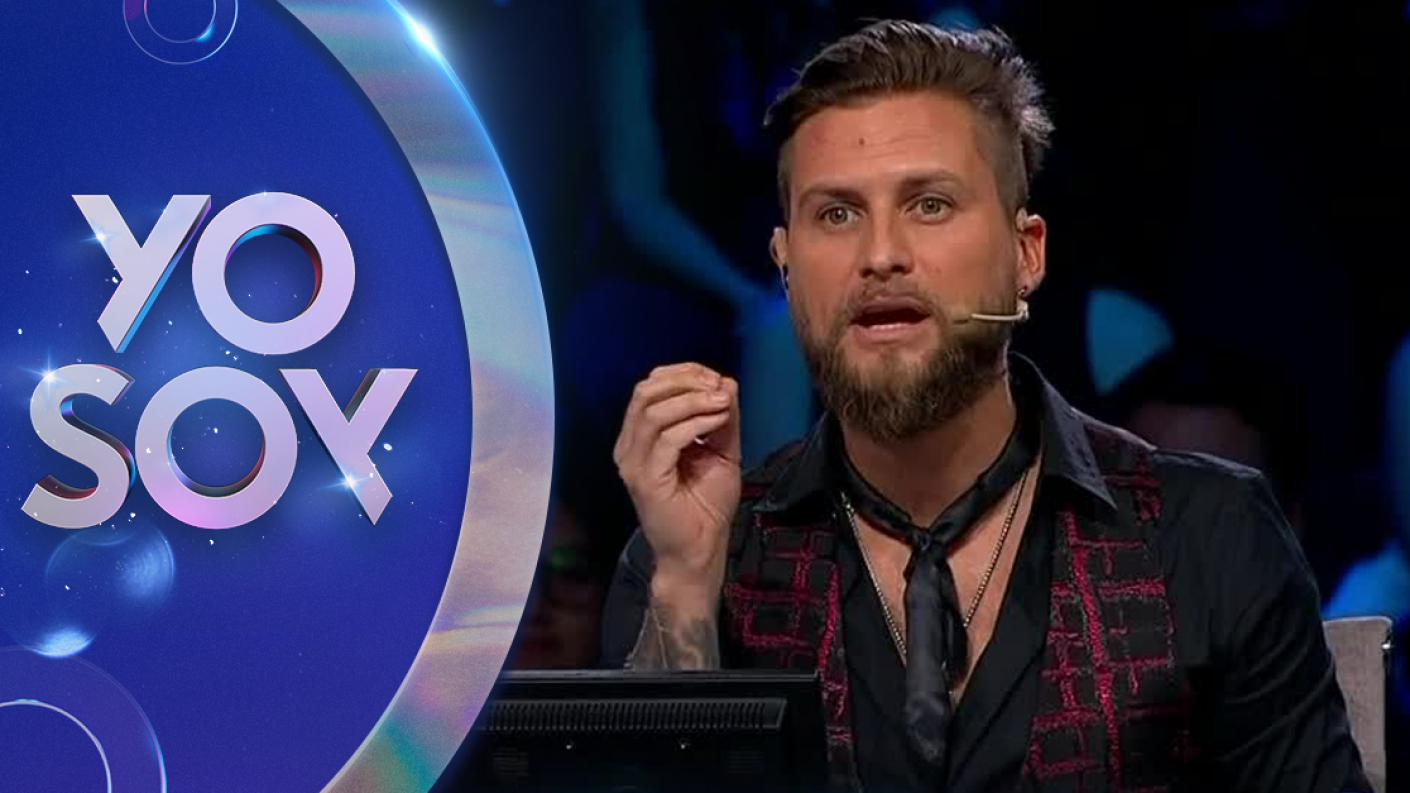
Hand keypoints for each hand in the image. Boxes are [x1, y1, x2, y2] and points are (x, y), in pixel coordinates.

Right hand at [613, 363, 741, 590]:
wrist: (700, 549)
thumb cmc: (706, 505)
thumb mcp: (721, 451)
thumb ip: (721, 419)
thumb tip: (726, 382)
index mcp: (640, 436)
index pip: (650, 386)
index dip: (683, 374)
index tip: (717, 380)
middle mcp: (629, 445)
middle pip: (646, 391)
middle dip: (686, 381)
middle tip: (719, 389)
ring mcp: (633, 462)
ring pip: (653, 410)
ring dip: (693, 400)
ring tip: (721, 403)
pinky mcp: (645, 479)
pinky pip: (667, 438)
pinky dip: (696, 423)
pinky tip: (717, 422)